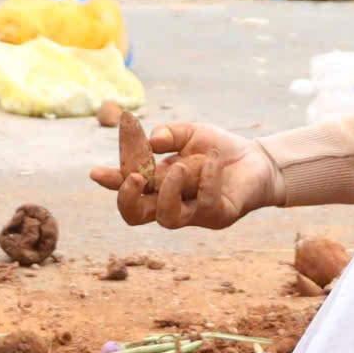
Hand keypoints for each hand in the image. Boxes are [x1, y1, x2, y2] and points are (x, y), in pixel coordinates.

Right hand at [87, 122, 276, 229]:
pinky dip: (207, 179)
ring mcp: (194, 214)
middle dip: (128, 199)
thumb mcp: (191, 133)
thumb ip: (171, 133)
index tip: (96, 173)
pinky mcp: (218, 216)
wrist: (257, 159)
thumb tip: (152, 140)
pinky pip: (205, 204)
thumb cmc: (218, 148)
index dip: (112, 183)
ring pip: (167, 219)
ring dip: (169, 192)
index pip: (128, 188)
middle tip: (135, 178)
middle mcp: (171, 202)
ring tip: (180, 168)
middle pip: (136, 216)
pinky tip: (213, 160)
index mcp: (158, 184)